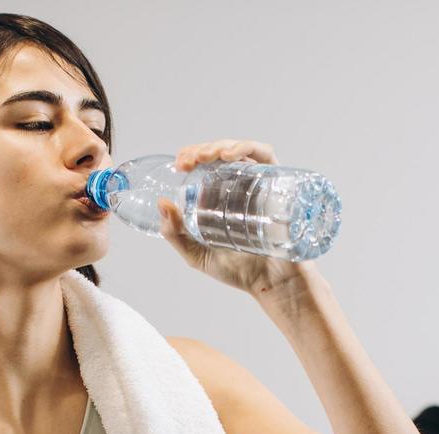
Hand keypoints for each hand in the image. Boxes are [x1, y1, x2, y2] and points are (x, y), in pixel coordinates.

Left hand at [156, 139, 314, 296]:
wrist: (270, 283)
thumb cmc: (238, 271)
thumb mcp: (196, 254)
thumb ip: (174, 234)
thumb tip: (162, 203)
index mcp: (220, 197)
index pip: (205, 166)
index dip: (191, 156)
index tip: (180, 163)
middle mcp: (239, 187)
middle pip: (220, 154)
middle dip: (202, 149)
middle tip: (188, 160)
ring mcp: (258, 184)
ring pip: (240, 150)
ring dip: (220, 145)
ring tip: (205, 156)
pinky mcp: (276, 183)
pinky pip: (264, 155)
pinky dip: (246, 148)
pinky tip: (229, 156)